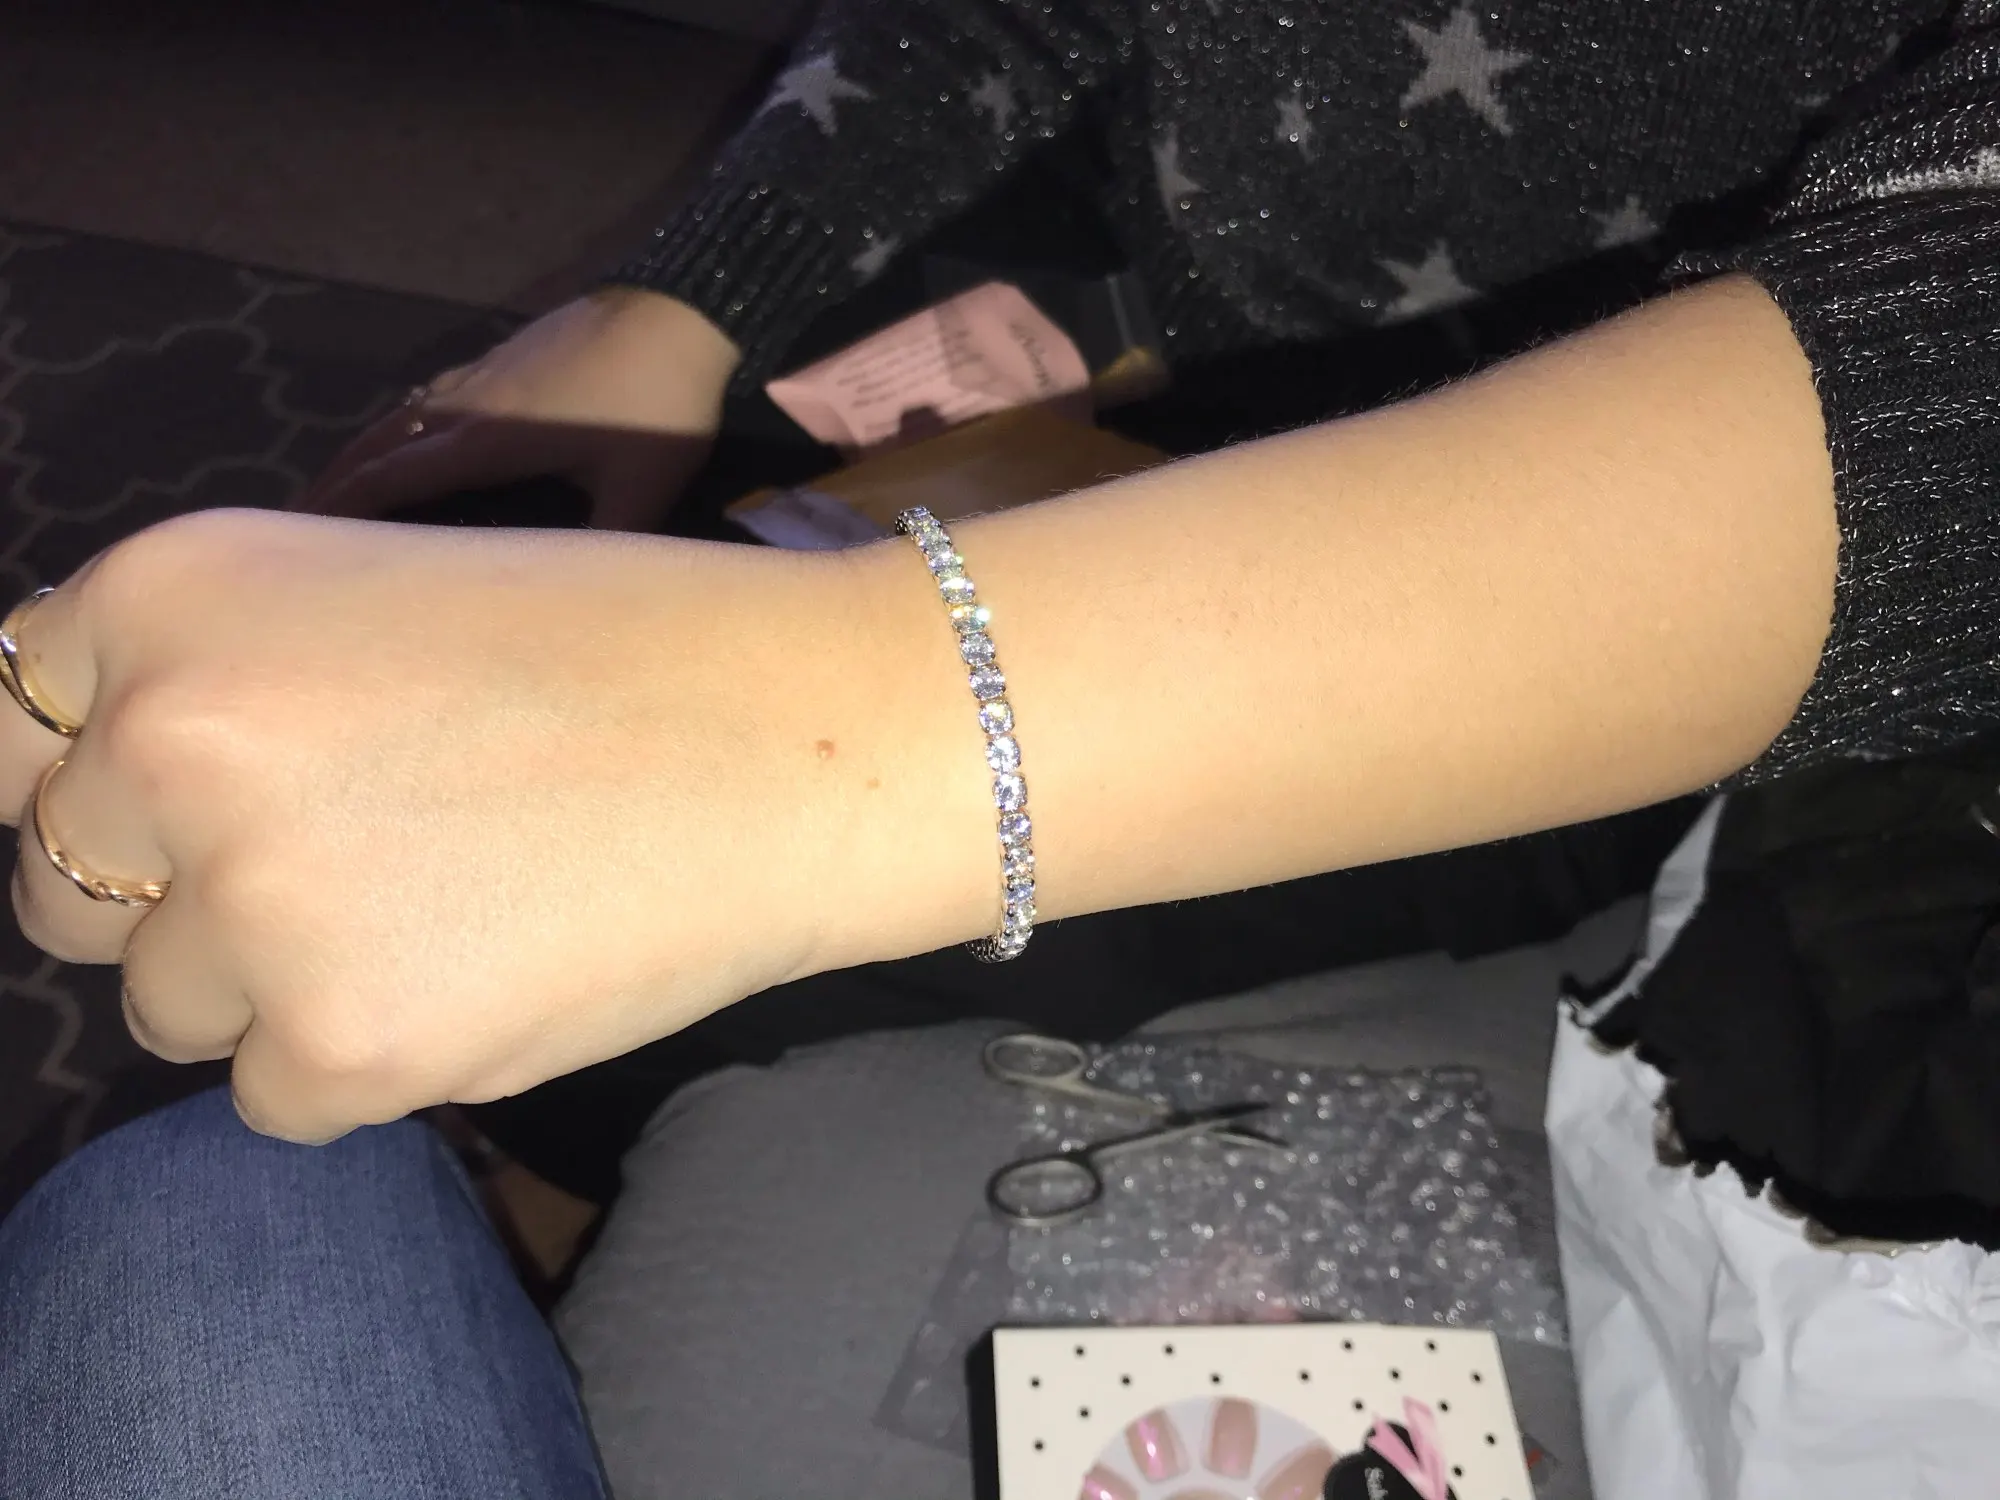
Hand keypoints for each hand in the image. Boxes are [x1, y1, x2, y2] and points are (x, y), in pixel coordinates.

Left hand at [0, 509, 988, 1142]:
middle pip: (63, 892)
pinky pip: (274, 1098)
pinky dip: (362, 1063)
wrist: (806, 743)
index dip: (93, 788)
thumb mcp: (374, 596)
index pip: (1, 730)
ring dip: (276, 987)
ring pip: (168, 1009)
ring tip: (448, 919)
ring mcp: (246, 906)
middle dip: (180, 897)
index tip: (175, 819)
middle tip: (352, 867)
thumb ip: (223, 676)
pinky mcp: (341, 1049)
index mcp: (171, 593)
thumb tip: (129, 794)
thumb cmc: (624, 644)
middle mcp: (166, 742)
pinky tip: (488, 982)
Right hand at [296, 289, 742, 531]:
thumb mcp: (640, 487)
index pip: (393, 481)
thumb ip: (607, 544)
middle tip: (290, 529)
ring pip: (399, 417)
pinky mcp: (501, 357)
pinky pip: (430, 395)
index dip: (343, 513)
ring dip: (360, 454)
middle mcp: (467, 404)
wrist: (677, 311)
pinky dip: (400, 424)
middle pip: (378, 447)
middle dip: (332, 488)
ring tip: (331, 491)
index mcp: (488, 441)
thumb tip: (584, 609)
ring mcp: (481, 373)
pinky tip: (406, 436)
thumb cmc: (659, 404)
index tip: (299, 547)